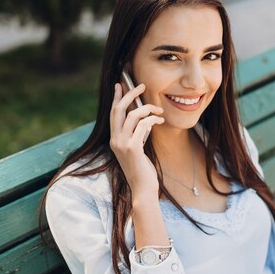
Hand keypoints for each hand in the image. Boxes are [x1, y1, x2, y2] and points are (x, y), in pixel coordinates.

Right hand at [110, 82, 163, 196]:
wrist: (143, 189)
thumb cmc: (143, 170)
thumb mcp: (137, 149)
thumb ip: (137, 135)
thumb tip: (145, 119)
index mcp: (114, 140)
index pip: (113, 113)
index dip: (116, 98)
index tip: (120, 85)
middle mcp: (115, 140)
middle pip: (119, 109)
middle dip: (130, 94)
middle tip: (141, 86)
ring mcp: (122, 144)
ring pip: (132, 115)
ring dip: (148, 108)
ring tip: (159, 110)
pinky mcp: (132, 148)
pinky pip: (143, 125)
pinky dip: (153, 119)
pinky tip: (161, 121)